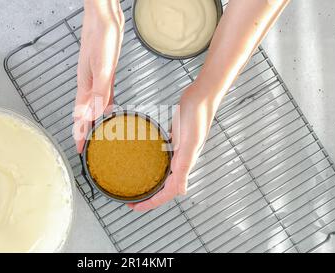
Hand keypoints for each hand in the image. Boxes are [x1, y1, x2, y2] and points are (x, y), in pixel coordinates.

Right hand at [73, 0, 123, 152]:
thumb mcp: (101, 67)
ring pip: (95, 105)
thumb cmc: (99, 37)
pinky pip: (104, 94)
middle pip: (86, 114)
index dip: (80, 133)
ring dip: (95, 119)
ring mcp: (97, 78)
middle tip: (88, 146)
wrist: (104, 18)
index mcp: (86, 86)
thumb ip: (99, 91)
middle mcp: (90, 85)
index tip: (79, 149)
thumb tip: (94, 114)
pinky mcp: (106, 72)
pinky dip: (105, 104)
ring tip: (98, 133)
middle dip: (86, 130)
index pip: (81, 116)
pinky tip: (110, 107)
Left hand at [128, 82, 218, 210]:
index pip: (168, 192)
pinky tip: (144, 162)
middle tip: (132, 201)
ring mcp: (178, 151)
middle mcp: (181, 161)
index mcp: (184, 164)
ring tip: (137, 187)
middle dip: (149, 197)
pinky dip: (153, 166)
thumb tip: (182, 191)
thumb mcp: (189, 142)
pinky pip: (162, 159)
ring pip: (164, 174)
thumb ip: (184, 166)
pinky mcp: (174, 141)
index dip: (152, 203)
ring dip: (151, 184)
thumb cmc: (196, 117)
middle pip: (165, 187)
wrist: (201, 97)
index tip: (136, 207)